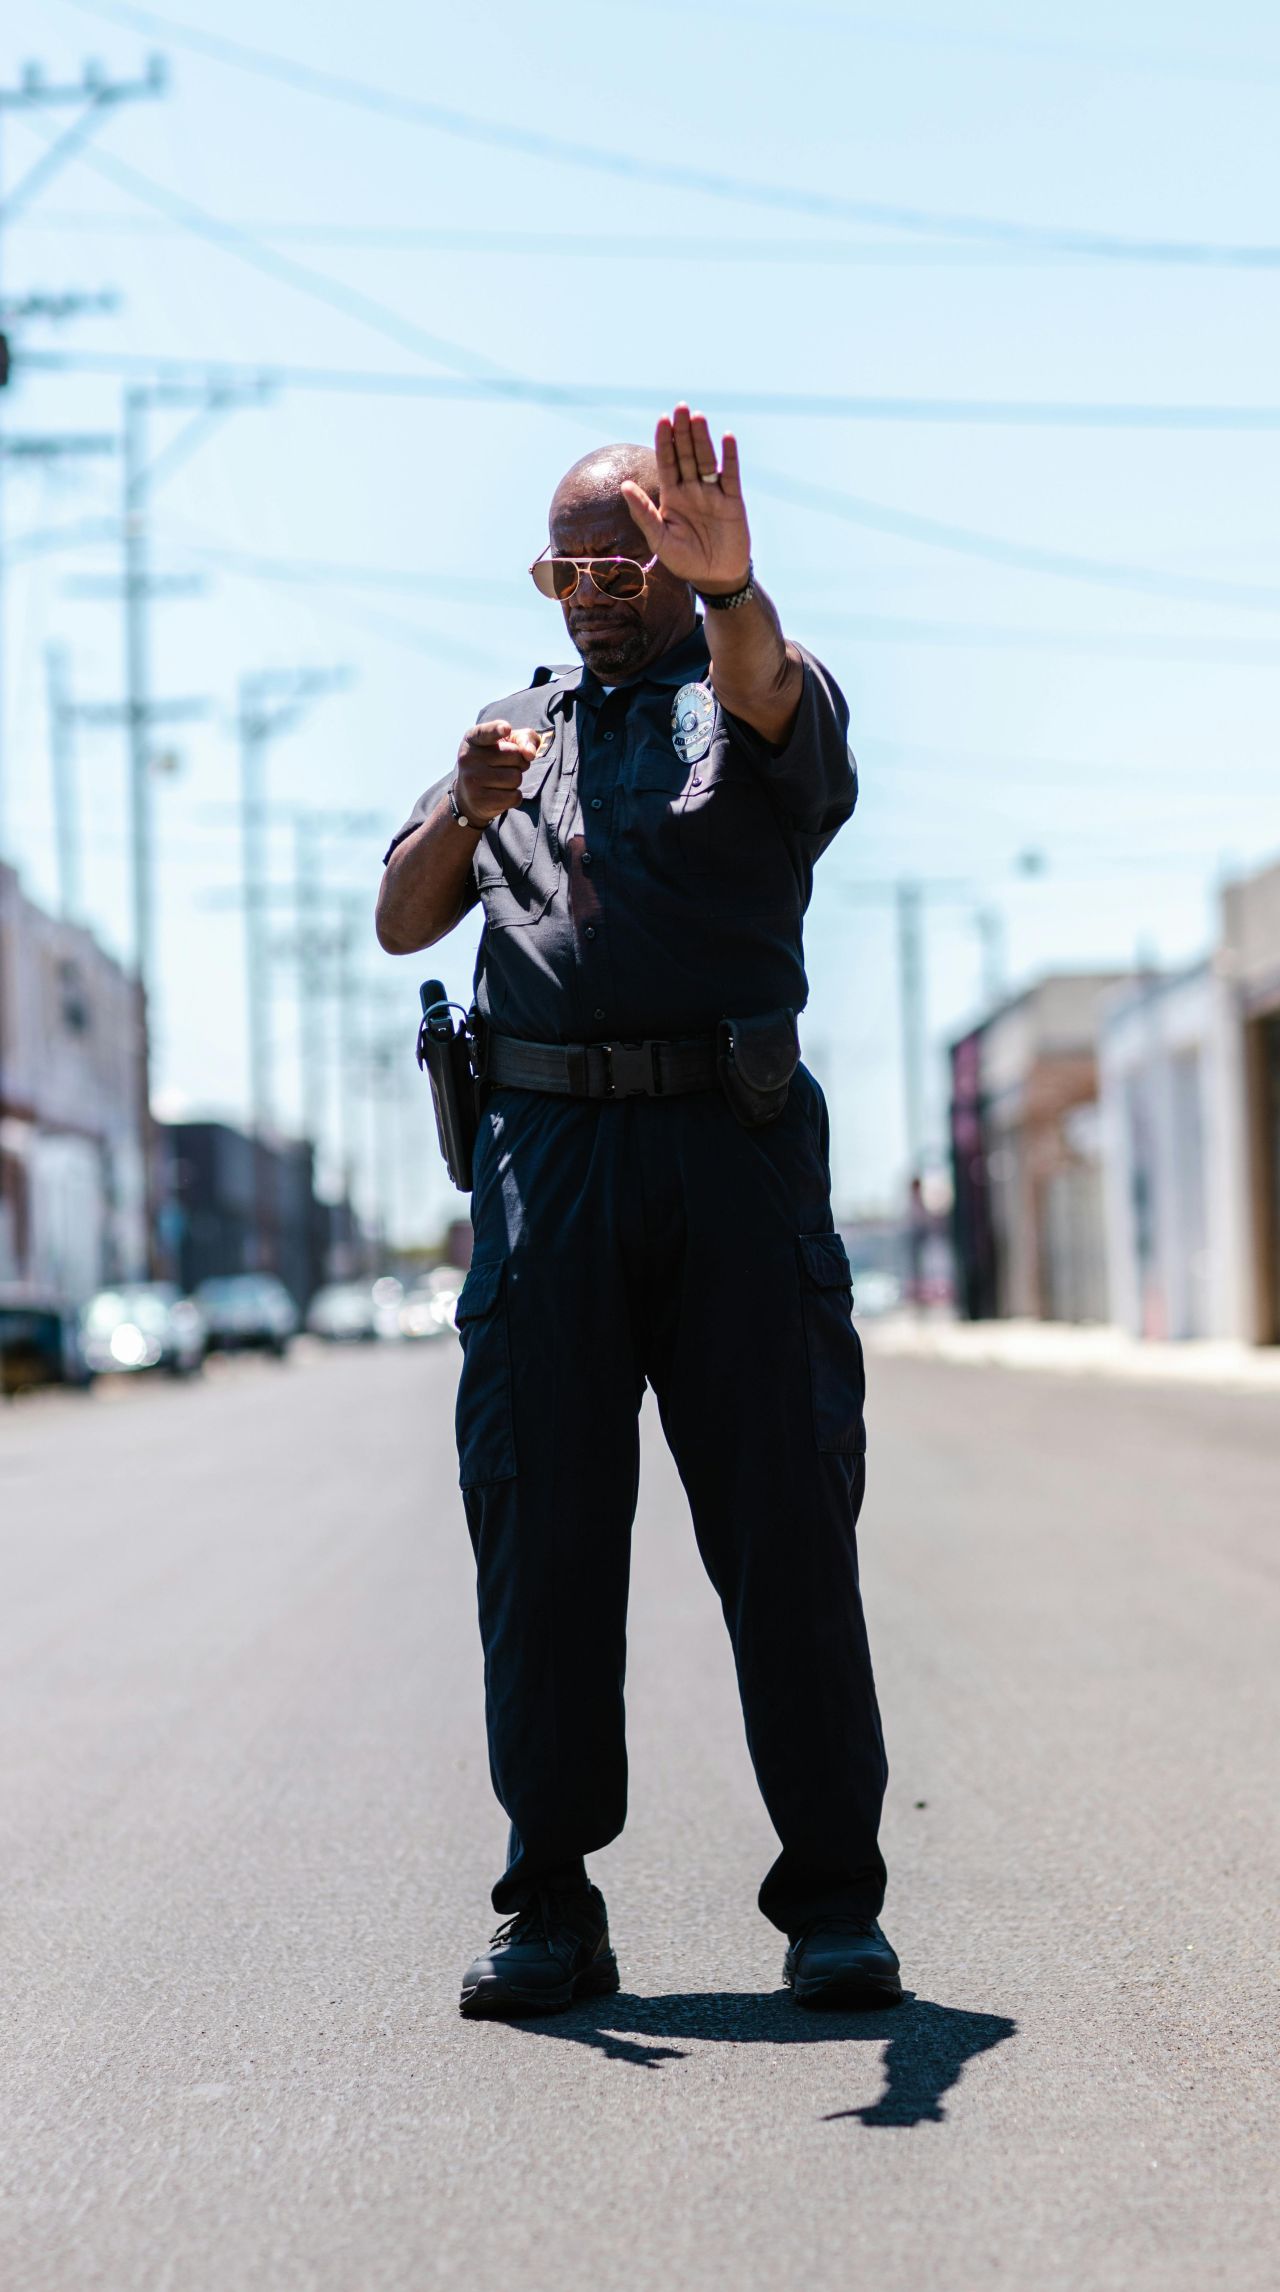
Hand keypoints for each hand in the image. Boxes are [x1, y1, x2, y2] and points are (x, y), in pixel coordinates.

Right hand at [453, 721, 540, 825]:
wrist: (469, 795)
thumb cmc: (495, 761)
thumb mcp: (508, 743)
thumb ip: (524, 738)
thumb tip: (530, 753)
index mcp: (473, 738)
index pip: (487, 732)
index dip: (497, 729)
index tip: (506, 728)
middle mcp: (468, 757)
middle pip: (514, 755)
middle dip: (519, 761)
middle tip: (507, 766)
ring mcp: (471, 780)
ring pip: (515, 778)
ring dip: (516, 780)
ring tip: (502, 780)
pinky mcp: (479, 801)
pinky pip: (514, 797)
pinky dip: (514, 796)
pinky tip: (501, 794)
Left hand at [621, 405, 751, 594]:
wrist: (715, 577)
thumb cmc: (685, 560)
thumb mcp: (660, 539)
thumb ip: (643, 513)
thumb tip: (623, 486)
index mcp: (673, 496)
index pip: (667, 462)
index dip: (665, 441)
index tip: (662, 420)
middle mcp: (692, 489)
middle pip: (687, 454)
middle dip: (683, 432)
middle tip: (680, 407)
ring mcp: (713, 493)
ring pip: (706, 460)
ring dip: (703, 438)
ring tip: (697, 417)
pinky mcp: (733, 501)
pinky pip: (731, 475)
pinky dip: (729, 457)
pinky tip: (726, 437)